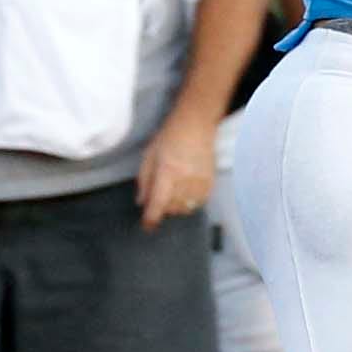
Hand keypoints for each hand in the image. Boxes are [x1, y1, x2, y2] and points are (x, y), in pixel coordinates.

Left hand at [135, 113, 217, 228]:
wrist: (196, 125)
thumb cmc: (170, 137)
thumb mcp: (149, 156)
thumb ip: (144, 181)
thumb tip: (142, 203)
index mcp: (167, 172)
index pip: (158, 204)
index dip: (151, 219)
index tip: (147, 226)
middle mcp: (185, 179)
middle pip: (172, 209)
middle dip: (162, 208)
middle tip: (159, 198)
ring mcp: (200, 181)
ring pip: (186, 208)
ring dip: (176, 206)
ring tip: (173, 192)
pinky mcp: (210, 182)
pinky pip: (198, 203)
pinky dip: (190, 202)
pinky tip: (186, 191)